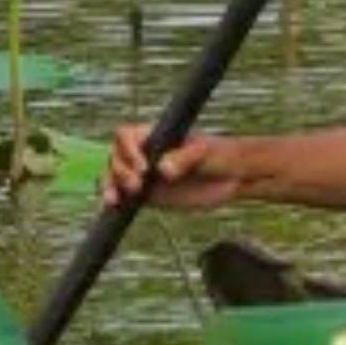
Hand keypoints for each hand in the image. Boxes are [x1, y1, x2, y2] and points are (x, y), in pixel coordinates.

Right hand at [101, 123, 249, 210]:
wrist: (235, 177)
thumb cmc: (220, 155)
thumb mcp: (205, 153)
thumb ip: (185, 159)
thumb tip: (163, 169)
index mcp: (155, 136)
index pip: (125, 136)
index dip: (128, 150)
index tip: (143, 166)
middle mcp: (145, 154)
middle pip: (115, 157)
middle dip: (121, 171)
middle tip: (138, 185)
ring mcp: (145, 175)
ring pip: (114, 177)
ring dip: (111, 186)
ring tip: (116, 200)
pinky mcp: (149, 196)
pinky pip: (124, 198)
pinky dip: (114, 202)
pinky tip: (111, 209)